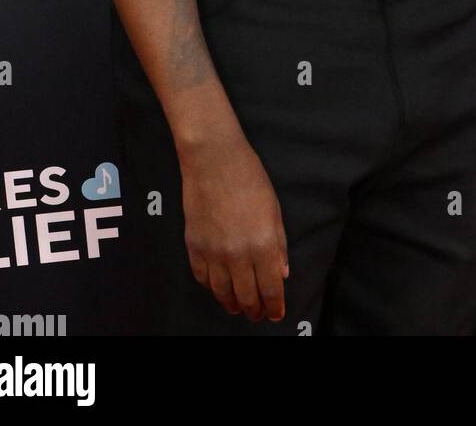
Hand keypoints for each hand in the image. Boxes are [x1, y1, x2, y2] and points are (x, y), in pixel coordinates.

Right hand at [178, 131, 289, 320]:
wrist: (214, 160)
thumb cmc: (249, 178)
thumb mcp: (274, 210)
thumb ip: (278, 245)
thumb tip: (281, 273)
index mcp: (263, 244)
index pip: (270, 288)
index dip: (274, 305)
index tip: (276, 313)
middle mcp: (237, 254)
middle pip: (247, 296)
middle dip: (255, 310)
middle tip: (259, 314)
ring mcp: (213, 253)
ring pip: (223, 293)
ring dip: (233, 304)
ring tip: (239, 307)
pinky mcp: (194, 247)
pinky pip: (203, 278)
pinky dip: (212, 288)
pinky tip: (219, 288)